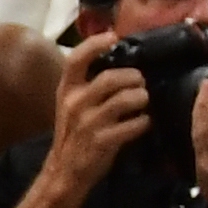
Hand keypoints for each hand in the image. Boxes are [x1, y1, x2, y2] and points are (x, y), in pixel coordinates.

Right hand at [40, 47, 160, 198]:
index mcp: (66, 91)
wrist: (64, 171)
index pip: (75, 60)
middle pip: (111, 78)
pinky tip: (142, 123)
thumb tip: (122, 58)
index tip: (113, 36)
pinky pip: (134, 125)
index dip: (94, 44)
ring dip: (142, 98)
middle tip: (140, 83)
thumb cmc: (75, 132)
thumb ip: (91, 83)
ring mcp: (87, 124)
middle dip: (134, 77)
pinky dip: (144, 122)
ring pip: (126, 99)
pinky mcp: (101, 142)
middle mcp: (74, 104)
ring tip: (143, 102)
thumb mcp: (74, 104)